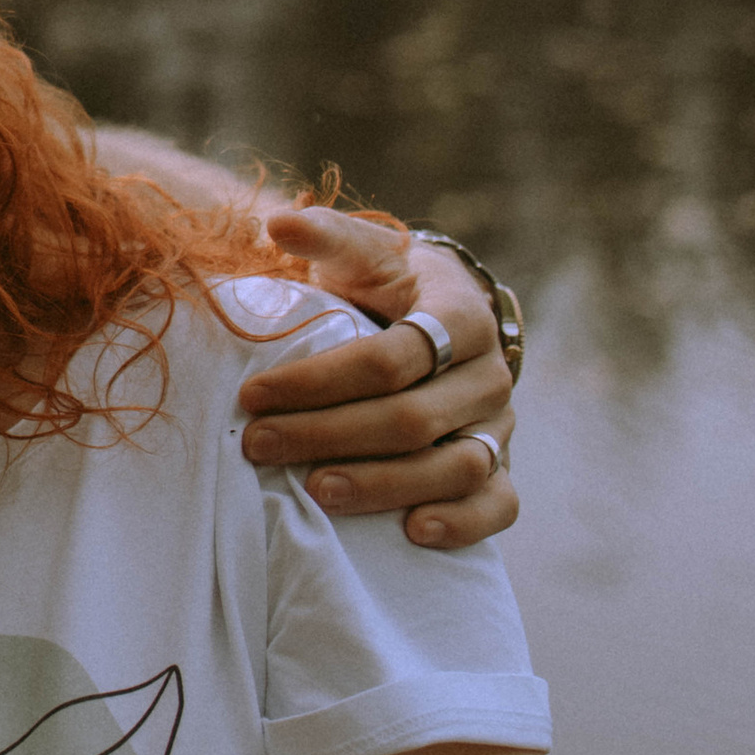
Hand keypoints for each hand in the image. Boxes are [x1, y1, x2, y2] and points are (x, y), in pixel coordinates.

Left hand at [238, 209, 515, 551]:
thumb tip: (278, 222)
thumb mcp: (362, 253)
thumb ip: (326, 236)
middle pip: (414, 418)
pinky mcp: (502, 466)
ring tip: (316, 493)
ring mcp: (500, 425)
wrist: (443, 318)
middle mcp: (489, 374)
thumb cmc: (389, 285)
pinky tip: (412, 532)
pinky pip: (497, 505)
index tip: (252, 394)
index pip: (390, 359)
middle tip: (259, 446)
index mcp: (460, 316)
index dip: (318, 381)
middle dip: (329, 436)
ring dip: (385, 486)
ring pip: (457, 467)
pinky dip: (462, 523)